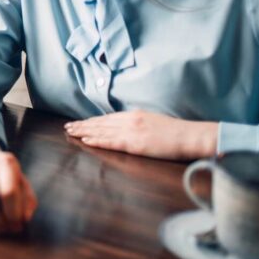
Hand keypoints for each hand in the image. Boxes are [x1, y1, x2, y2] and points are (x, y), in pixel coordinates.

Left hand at [64, 110, 217, 159]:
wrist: (190, 136)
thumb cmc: (176, 132)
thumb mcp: (153, 121)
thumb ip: (138, 123)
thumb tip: (127, 127)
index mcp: (134, 115)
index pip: (107, 118)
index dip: (92, 120)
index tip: (80, 122)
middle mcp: (130, 120)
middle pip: (101, 123)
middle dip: (83, 125)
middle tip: (68, 126)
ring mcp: (131, 131)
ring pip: (102, 131)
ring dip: (84, 132)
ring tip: (71, 132)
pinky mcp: (135, 144)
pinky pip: (111, 142)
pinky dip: (97, 141)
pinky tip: (86, 140)